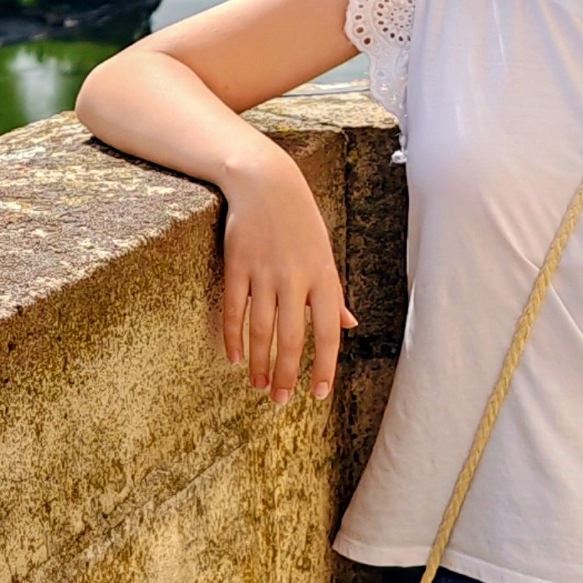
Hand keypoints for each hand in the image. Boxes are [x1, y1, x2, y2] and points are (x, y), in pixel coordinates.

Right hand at [218, 161, 355, 404]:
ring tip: (257, 385)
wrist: (267, 182)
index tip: (318, 394)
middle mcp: (296, 278)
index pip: (327, 334)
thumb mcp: (324, 255)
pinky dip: (233, 336)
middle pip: (291, 338)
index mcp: (324, 278)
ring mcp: (265, 271)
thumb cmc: (300, 222)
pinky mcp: (237, 264)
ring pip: (261, 329)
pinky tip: (234, 357)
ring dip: (259, 362)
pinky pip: (234, 309)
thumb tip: (348, 326)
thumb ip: (334, 294)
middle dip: (285, 374)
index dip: (323, 368)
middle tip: (279, 400)